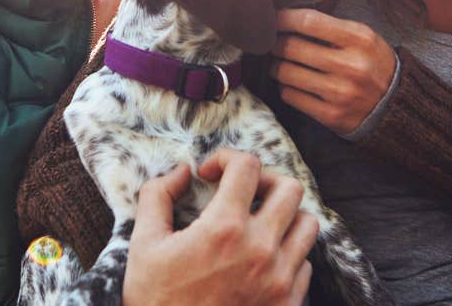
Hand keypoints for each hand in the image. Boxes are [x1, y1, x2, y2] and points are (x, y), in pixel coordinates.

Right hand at [123, 150, 316, 305]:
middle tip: (241, 193)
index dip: (226, 159)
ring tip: (258, 225)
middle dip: (263, 181)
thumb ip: (158, 196)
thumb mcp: (144, 244)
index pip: (247, 166)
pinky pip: (305, 264)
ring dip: (283, 216)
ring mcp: (281, 278)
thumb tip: (183, 172)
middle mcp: (261, 249)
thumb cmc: (157, 300)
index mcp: (224, 228)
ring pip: (307, 224)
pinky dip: (288, 255)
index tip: (210, 175)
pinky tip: (260, 262)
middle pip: (289, 188)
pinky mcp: (289, 303)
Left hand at [270, 8, 397, 134]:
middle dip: (275, 43)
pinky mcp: (331, 115)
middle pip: (292, 47)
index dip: (284, 18)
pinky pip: (290, 96)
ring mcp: (340, 93)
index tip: (274, 19)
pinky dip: (286, 87)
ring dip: (276, 66)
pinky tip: (292, 84)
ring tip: (279, 63)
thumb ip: (331, 27)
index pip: (310, 21)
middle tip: (272, 43)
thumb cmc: (372, 64)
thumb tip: (289, 18)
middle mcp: (351, 65)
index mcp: (360, 39)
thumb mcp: (363, 37)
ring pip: (286, 72)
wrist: (395, 106)